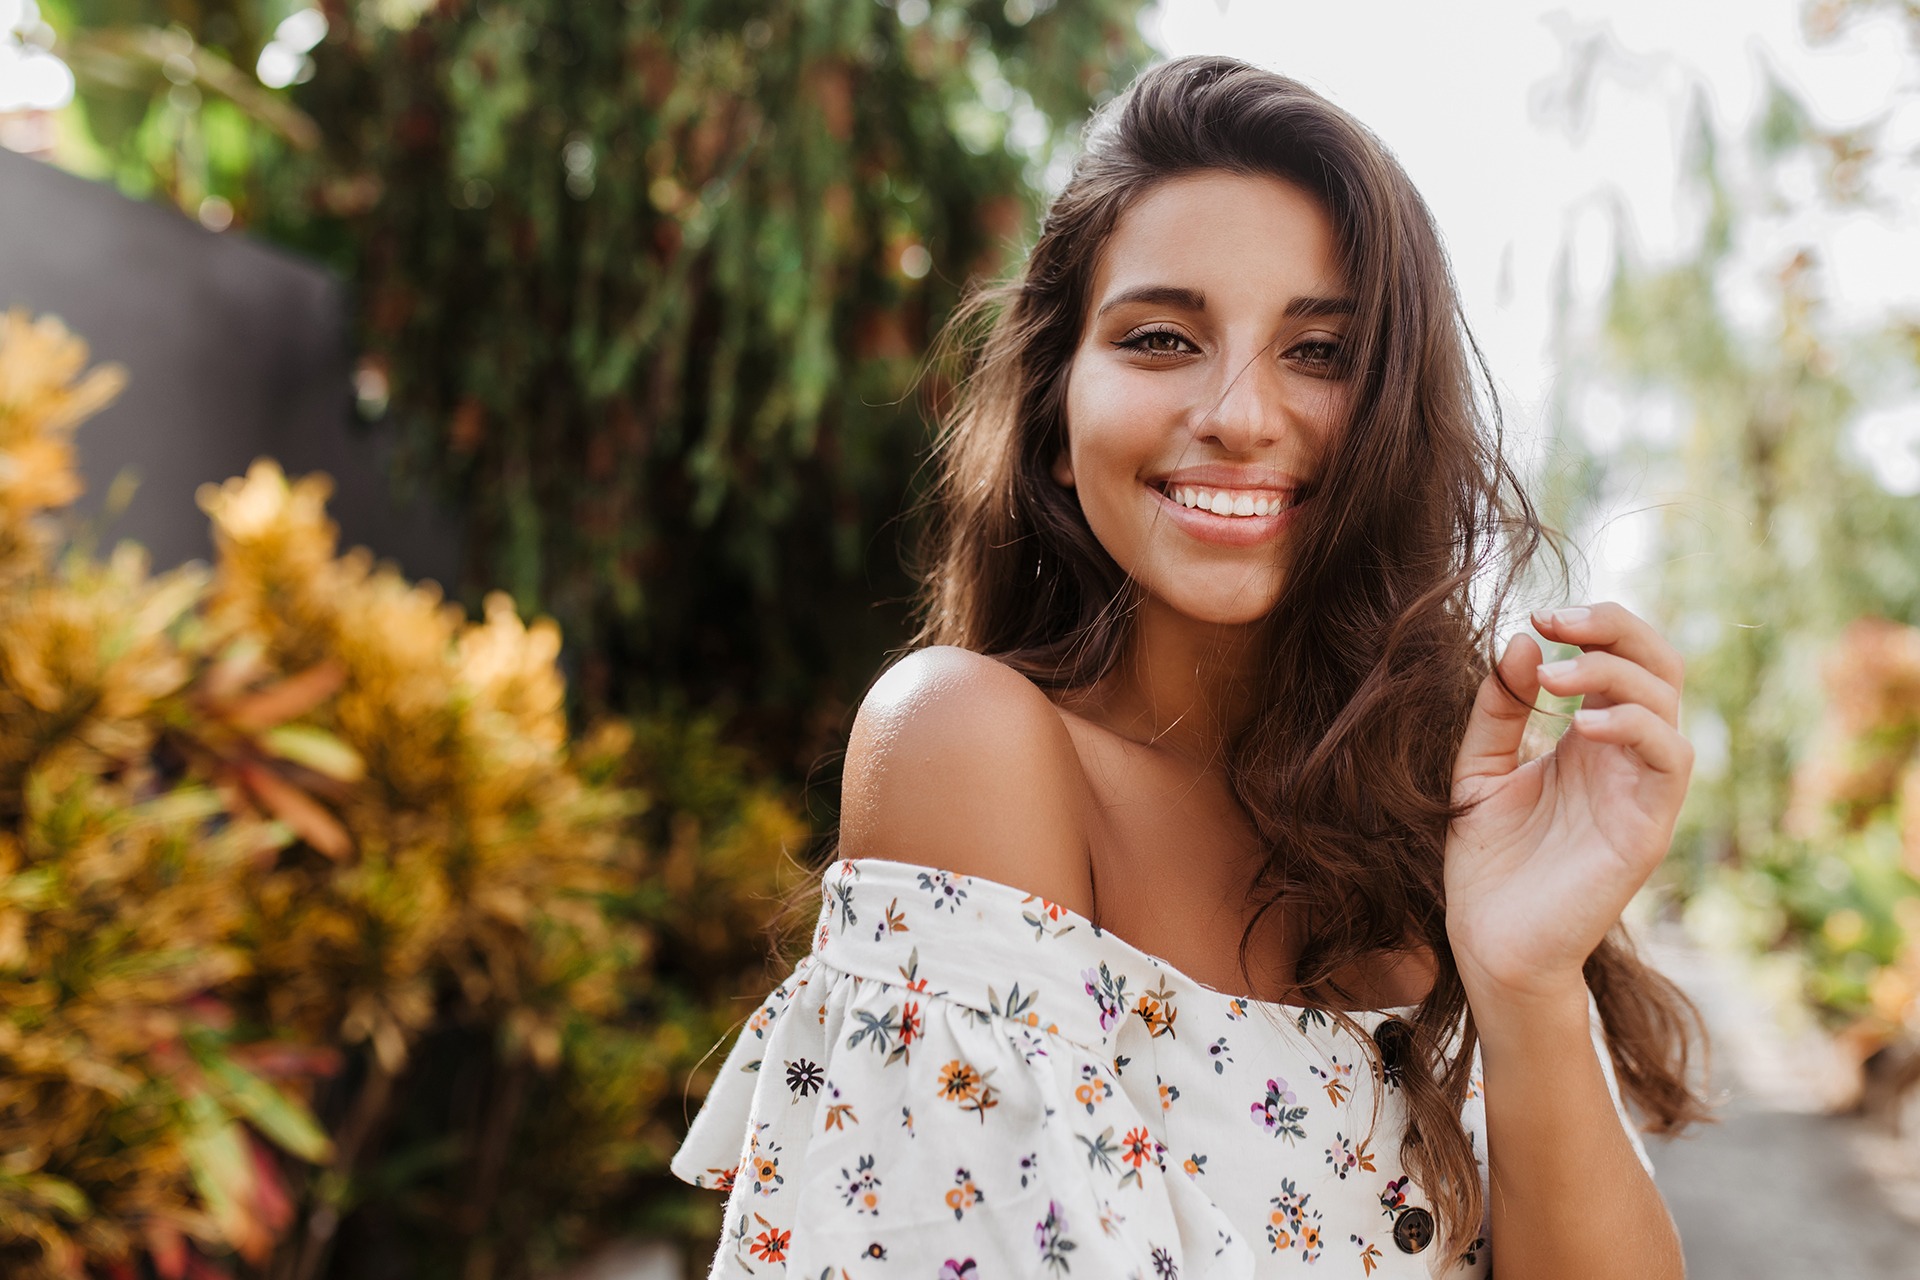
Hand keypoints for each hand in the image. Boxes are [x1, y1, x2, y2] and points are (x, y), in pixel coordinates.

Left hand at [1445, 603, 1692, 1007]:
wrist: (1489, 942)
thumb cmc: (1488, 863)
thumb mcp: (1478, 771)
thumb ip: (1498, 710)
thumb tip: (1522, 642)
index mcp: (1587, 737)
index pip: (1621, 657)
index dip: (1591, 624)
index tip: (1536, 616)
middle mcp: (1623, 757)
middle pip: (1659, 663)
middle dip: (1614, 628)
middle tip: (1554, 621)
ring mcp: (1640, 790)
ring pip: (1667, 702)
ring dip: (1612, 672)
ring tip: (1551, 677)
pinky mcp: (1648, 827)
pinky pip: (1670, 758)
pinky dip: (1634, 726)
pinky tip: (1579, 726)